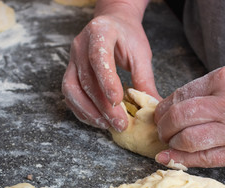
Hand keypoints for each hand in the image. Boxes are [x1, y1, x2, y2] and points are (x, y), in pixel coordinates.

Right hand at [62, 0, 160, 131]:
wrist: (113, 24)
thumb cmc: (128, 37)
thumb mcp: (141, 54)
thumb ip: (145, 79)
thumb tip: (155, 107)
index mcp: (100, 32)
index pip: (99, 57)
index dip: (106, 81)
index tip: (117, 101)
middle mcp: (81, 45)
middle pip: (86, 79)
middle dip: (102, 105)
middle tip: (120, 123)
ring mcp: (72, 59)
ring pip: (72, 89)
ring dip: (89, 111)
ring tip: (107, 125)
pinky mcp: (69, 71)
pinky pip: (69, 94)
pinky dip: (81, 110)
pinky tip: (97, 120)